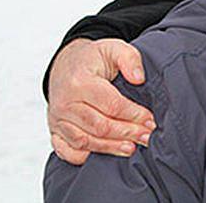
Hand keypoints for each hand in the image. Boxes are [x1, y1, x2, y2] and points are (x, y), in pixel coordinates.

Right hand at [47, 39, 155, 164]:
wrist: (65, 64)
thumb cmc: (92, 58)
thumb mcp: (113, 48)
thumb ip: (129, 58)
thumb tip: (139, 78)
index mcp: (80, 82)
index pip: (111, 105)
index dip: (134, 114)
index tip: (151, 120)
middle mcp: (65, 103)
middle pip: (100, 126)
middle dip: (127, 133)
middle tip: (147, 137)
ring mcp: (58, 119)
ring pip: (85, 140)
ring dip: (110, 147)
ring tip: (131, 148)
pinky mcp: (55, 130)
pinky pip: (66, 150)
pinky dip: (83, 157)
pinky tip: (103, 155)